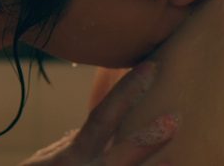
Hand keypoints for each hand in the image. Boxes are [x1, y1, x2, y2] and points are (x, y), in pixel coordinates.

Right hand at [20, 61, 175, 165]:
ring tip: (180, 159)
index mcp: (72, 157)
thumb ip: (65, 146)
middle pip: (118, 155)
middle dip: (146, 138)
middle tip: (175, 118)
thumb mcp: (43, 163)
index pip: (102, 117)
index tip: (152, 67)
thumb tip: (81, 127)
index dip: (126, 91)